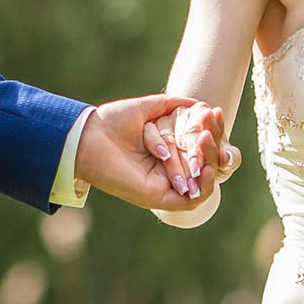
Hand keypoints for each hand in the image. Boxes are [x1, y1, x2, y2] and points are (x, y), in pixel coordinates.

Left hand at [78, 95, 223, 209]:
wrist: (88, 137)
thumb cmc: (111, 122)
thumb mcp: (146, 109)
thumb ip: (170, 105)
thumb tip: (198, 103)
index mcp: (167, 150)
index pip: (198, 144)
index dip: (211, 129)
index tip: (216, 111)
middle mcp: (168, 169)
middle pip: (203, 162)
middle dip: (212, 144)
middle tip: (212, 124)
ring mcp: (164, 184)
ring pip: (200, 180)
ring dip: (208, 160)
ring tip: (206, 139)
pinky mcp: (158, 197)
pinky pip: (191, 200)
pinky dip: (203, 186)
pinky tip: (204, 166)